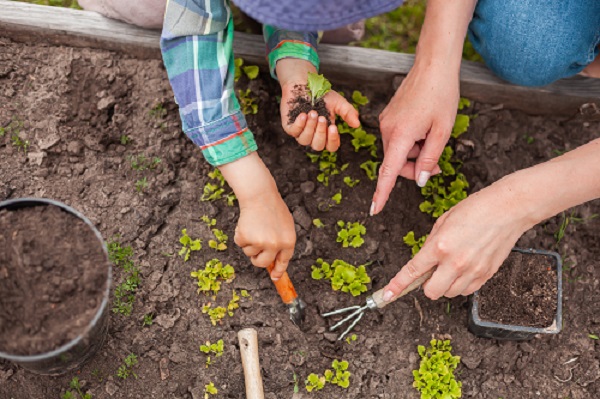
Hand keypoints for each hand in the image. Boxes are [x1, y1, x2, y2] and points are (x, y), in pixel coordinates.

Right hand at [219, 153, 295, 280]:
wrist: (260, 195)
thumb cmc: (273, 208)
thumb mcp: (285, 226)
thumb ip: (282, 242)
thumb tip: (275, 261)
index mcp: (288, 241)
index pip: (283, 261)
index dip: (278, 271)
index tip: (275, 277)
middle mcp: (276, 244)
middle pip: (263, 263)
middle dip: (256, 260)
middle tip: (255, 250)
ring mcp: (261, 242)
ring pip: (249, 252)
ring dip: (248, 242)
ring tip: (254, 226)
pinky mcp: (247, 238)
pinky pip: (240, 244)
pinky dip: (240, 235)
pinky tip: (246, 224)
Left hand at [276, 59, 359, 151]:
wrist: (305, 83)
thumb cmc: (322, 95)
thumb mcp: (338, 103)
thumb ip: (348, 113)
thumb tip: (357, 124)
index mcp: (326, 132)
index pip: (331, 146)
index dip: (332, 141)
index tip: (333, 127)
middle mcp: (313, 135)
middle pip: (317, 146)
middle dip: (320, 132)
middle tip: (322, 117)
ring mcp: (301, 132)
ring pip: (304, 141)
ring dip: (310, 127)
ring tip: (312, 112)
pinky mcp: (289, 126)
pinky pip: (293, 132)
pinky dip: (299, 125)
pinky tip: (303, 115)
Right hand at [370, 61, 457, 214]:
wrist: (432, 66)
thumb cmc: (441, 96)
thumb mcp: (442, 131)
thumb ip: (430, 158)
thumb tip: (420, 180)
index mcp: (400, 135)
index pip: (388, 172)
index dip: (382, 193)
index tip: (374, 210)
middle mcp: (387, 130)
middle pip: (396, 163)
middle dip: (414, 167)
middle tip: (436, 161)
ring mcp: (385, 122)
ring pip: (397, 151)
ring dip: (414, 152)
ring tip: (432, 135)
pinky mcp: (388, 117)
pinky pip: (397, 139)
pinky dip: (410, 142)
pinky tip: (424, 126)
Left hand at [381, 179, 531, 300]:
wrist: (508, 209)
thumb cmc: (476, 209)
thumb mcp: (443, 221)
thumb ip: (431, 244)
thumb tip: (424, 261)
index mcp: (439, 246)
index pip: (412, 272)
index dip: (397, 285)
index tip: (386, 294)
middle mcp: (455, 262)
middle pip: (431, 292)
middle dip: (427, 285)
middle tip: (432, 271)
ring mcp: (472, 271)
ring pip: (449, 294)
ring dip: (445, 284)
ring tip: (453, 265)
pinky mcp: (486, 275)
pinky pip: (467, 291)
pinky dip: (461, 284)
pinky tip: (465, 268)